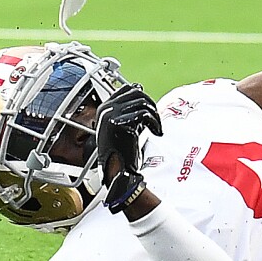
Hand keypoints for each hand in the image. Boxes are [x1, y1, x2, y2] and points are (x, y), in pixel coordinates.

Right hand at [95, 83, 160, 214]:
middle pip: (136, 92)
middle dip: (151, 104)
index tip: (150, 107)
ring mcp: (109, 115)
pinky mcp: (117, 123)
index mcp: (105, 108)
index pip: (127, 88)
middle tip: (156, 120)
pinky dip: (154, 122)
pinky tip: (156, 132)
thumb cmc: (122, 153)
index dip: (142, 95)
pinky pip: (143, 113)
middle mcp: (105, 109)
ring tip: (156, 128)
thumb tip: (140, 90)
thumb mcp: (124, 126)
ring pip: (142, 102)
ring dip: (154, 115)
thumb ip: (129, 110)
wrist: (118, 172)